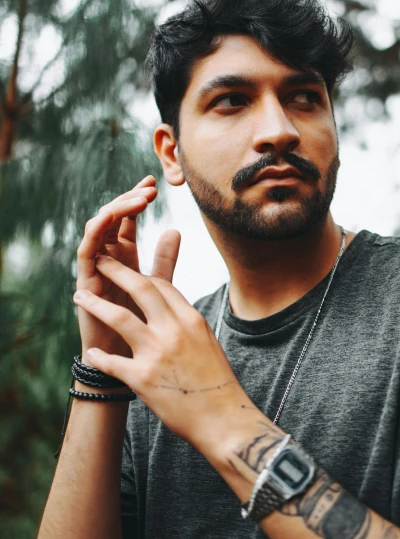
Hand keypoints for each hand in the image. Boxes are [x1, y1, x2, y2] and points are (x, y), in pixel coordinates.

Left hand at [72, 254, 250, 449]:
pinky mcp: (142, 378)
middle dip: (116, 271)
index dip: (140, 275)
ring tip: (80, 295)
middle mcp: (173, 331)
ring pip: (119, 318)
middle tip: (100, 262)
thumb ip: (187, 323)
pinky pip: (111, 362)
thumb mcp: (207, 341)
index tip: (126, 272)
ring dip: (95, 304)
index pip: (162, 286)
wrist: (223, 418)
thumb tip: (172, 309)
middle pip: (140, 289)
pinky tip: (93, 353)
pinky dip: (100, 356)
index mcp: (191, 319)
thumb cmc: (216, 382)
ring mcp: (156, 353)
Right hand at [75, 176, 178, 358]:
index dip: (138, 198)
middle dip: (129, 199)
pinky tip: (107, 218)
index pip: (128, 219)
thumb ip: (165, 259)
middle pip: (112, 218)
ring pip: (98, 228)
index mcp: (125, 255)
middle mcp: (107, 257)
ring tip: (136, 200)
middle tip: (149, 188)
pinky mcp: (85, 280)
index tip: (155, 180)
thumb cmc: (140, 323)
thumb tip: (175, 229)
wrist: (125, 358)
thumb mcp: (157, 286)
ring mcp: (95, 267)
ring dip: (115, 210)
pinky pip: (85, 251)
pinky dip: (94, 233)